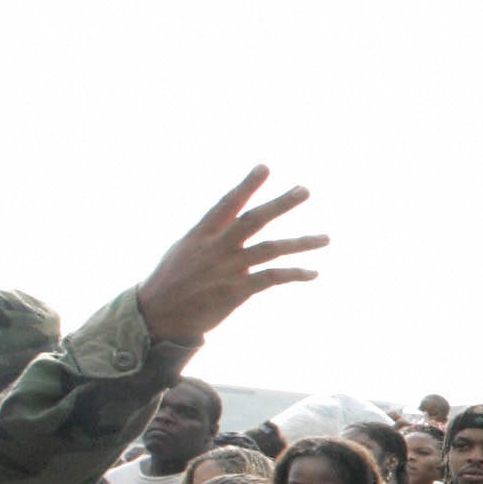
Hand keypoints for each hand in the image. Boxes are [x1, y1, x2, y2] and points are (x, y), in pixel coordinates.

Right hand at [135, 167, 326, 341]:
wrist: (156, 316)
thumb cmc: (170, 284)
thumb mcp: (184, 252)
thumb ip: (210, 240)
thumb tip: (230, 231)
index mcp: (200, 234)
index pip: (227, 203)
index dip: (246, 185)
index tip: (265, 167)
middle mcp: (215, 247)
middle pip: (253, 219)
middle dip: (281, 204)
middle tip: (305, 190)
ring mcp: (227, 268)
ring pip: (271, 248)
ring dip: (301, 242)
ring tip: (326, 238)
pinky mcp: (235, 291)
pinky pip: (272, 277)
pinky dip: (294, 274)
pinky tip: (313, 272)